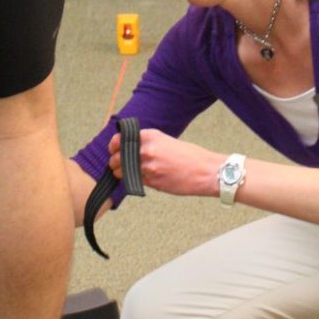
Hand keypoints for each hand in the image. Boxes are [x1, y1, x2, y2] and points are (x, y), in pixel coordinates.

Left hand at [107, 128, 221, 197]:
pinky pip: (135, 181)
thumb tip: (133, 149)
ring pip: (122, 171)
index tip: (113, 149)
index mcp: (151, 136)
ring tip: (123, 173)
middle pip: (118, 156)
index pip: (121, 139)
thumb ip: (149, 144)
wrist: (206, 172)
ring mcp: (148, 167)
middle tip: (115, 164)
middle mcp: (148, 150)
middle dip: (114, 161)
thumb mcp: (168, 141)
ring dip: (120, 173)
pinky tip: (141, 179)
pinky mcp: (152, 182)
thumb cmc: (191, 156)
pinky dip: (134, 181)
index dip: (114, 145)